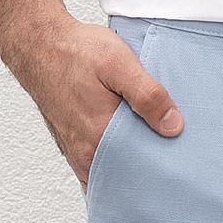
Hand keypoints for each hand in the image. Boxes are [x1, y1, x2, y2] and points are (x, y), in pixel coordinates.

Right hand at [5, 16, 183, 187]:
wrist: (39, 45)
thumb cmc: (76, 52)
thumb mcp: (119, 64)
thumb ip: (147, 95)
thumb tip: (174, 126)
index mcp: (99, 138)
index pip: (140, 173)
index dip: (163, 171)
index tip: (183, 164)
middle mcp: (86, 153)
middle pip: (128, 177)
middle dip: (151, 173)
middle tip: (177, 161)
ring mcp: (78, 151)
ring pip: (114, 171)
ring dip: (134, 166)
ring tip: (158, 152)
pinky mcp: (75, 144)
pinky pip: (102, 164)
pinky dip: (118, 161)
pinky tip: (133, 145)